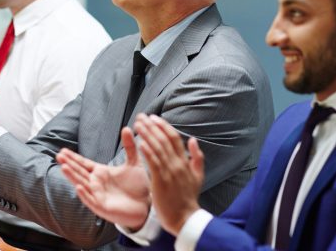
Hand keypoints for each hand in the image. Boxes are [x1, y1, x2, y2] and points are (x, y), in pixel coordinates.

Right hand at [57, 125, 150, 229]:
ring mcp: (98, 195)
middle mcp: (96, 183)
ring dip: (73, 176)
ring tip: (63, 167)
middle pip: (80, 172)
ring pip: (82, 184)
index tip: (63, 150)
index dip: (74, 158)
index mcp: (101, 173)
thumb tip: (126, 128)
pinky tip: (78, 187)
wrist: (147, 206)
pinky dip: (84, 194)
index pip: (84, 164)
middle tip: (59, 155)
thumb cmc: (138, 186)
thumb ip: (129, 147)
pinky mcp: (102, 207)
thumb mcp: (134, 163)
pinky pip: (91, 200)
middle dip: (69, 164)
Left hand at [135, 114, 203, 235]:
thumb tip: (193, 140)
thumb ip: (196, 157)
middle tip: (141, 116)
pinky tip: (140, 142)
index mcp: (186, 162)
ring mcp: (169, 172)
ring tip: (137, 124)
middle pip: (164, 140)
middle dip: (151, 126)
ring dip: (146, 134)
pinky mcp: (161, 181)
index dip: (163, 126)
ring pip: (157, 148)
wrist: (185, 218)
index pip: (174, 138)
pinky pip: (153, 163)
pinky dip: (147, 151)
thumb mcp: (198, 176)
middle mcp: (178, 164)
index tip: (153, 117)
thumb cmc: (188, 198)